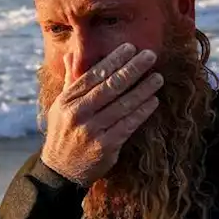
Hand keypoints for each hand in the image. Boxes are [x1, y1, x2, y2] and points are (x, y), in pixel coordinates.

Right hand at [41, 43, 163, 186]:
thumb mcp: (60, 107)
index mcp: (67, 101)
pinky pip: (128, 125)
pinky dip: (142, 112)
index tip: (130, 48)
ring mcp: (92, 131)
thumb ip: (70, 81)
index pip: (93, 75)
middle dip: (132, 69)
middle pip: (110, 87)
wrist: (61, 171)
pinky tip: (153, 101)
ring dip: (143, 89)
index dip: (113, 60)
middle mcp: (78, 114)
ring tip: (157, 78)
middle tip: (150, 55)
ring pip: (122, 105)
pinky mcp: (105, 148)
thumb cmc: (64, 133)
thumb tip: (72, 54)